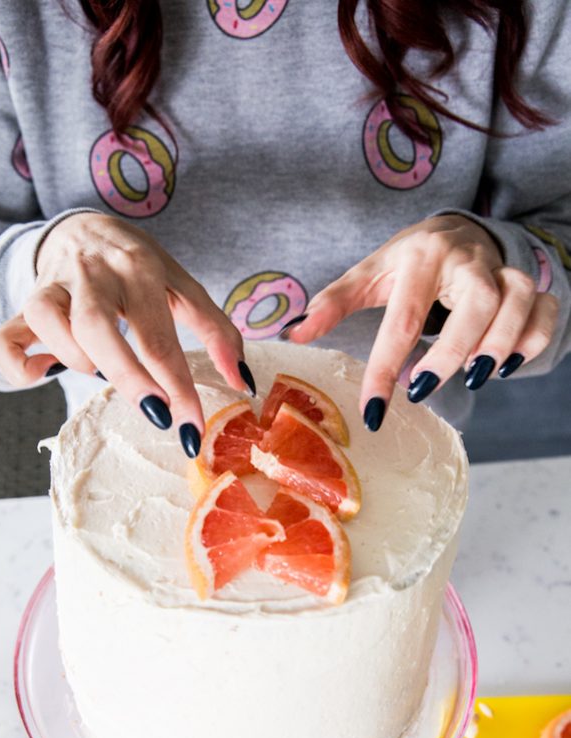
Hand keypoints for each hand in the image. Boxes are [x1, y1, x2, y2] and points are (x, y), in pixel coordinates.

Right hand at [0, 213, 252, 453]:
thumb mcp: (182, 285)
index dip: (178, 388)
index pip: (159, 337)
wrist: (83, 225)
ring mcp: (51, 287)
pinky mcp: (22, 306)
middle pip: (97, 328)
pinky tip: (44, 372)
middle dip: (128, 378)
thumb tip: (244, 382)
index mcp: (137, 269)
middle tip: (157, 415)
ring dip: (76, 361)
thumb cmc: (138, 266)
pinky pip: (3, 340)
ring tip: (100, 370)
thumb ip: (217, 330)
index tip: (192, 429)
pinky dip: (18, 367)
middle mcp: (91, 273)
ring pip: (48, 324)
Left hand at [284, 215, 559, 428]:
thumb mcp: (368, 274)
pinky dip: (534, 339)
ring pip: (518, 302)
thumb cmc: (407, 261)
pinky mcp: (528, 284)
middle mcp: (468, 260)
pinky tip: (508, 366)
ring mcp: (503, 270)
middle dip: (453, 351)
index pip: (404, 318)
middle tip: (423, 388)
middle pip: (478, 304)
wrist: (456, 229)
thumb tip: (291, 334)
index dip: (386, 367)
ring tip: (473, 378)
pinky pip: (546, 309)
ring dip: (500, 344)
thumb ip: (332, 303)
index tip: (372, 409)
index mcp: (422, 256)